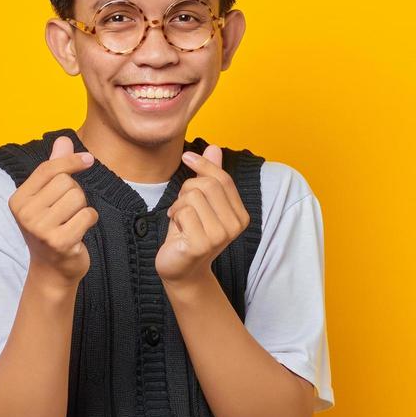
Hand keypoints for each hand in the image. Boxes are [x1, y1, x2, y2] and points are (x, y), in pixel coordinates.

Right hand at [10, 135, 98, 285]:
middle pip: (66, 183)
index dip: (71, 161)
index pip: (48, 169)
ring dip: (82, 208)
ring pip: (78, 197)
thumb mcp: (48, 198)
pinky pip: (87, 215)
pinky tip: (79, 232)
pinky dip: (89, 221)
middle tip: (68, 212)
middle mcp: (25, 214)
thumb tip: (64, 140)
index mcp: (18, 200)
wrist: (52, 271)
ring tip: (72, 222)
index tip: (88, 159)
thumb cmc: (51, 229)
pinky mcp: (59, 242)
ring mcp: (41, 230)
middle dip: (75, 193)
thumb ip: (54, 168)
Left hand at [156, 144, 248, 284]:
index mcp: (240, 215)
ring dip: (179, 205)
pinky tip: (176, 230)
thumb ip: (210, 177)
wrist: (181, 269)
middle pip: (208, 185)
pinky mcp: (202, 244)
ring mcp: (220, 236)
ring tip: (179, 219)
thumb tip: (213, 147)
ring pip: (193, 196)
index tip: (186, 156)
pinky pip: (184, 212)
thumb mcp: (200, 203)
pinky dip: (174, 216)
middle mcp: (235, 226)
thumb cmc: (189, 234)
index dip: (204, 164)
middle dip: (188, 189)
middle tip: (181, 205)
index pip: (223, 179)